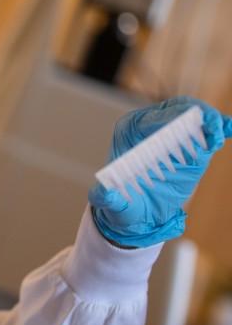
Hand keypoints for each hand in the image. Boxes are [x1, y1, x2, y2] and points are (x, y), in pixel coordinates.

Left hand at [89, 96, 231, 247]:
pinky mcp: (193, 147)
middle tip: (211, 125)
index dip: (168, 120)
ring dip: (209, 120)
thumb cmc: (122, 204)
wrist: (140, 215)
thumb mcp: (111, 202)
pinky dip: (219, 128)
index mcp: (129, 131)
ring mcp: (174, 135)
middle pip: (176, 110)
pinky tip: (228, 129)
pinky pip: (207, 131)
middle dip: (194, 114)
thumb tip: (104, 191)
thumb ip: (106, 197)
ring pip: (194, 117)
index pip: (150, 119)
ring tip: (219, 132)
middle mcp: (151, 127)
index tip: (184, 126)